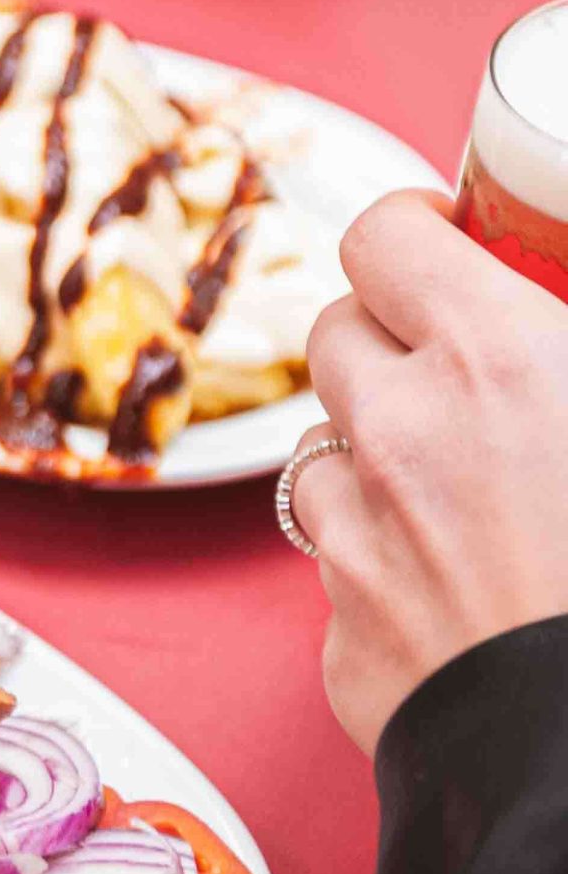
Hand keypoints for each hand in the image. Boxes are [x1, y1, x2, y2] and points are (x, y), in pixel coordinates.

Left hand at [291, 192, 567, 755]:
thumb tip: (560, 318)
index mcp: (494, 361)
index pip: (382, 235)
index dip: (412, 230)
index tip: (441, 238)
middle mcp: (401, 438)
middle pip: (337, 334)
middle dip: (390, 340)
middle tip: (461, 370)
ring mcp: (359, 543)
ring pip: (328, 454)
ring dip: (381, 457)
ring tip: (472, 494)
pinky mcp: (345, 643)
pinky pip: (343, 572)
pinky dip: (387, 567)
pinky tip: (463, 595)